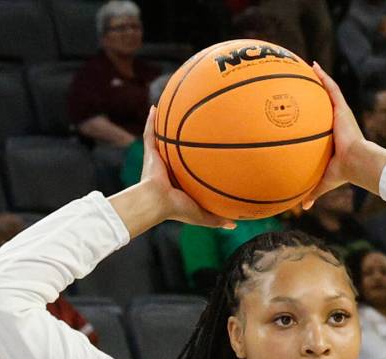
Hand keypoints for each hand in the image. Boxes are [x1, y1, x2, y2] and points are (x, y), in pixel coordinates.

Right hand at [139, 107, 235, 228]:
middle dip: (185, 139)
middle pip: (179, 150)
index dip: (199, 160)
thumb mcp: (202, 215)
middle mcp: (170, 169)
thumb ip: (217, 219)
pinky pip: (149, 134)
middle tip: (198, 126)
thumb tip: (236, 225)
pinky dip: (151, 121)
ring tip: (174, 108)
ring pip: (164, 139)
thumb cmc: (178, 209)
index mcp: (181, 182)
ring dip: (167, 126)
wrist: (157, 202)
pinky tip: (155, 107)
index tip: (212, 151)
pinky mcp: (150, 154)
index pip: (191, 168)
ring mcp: (159, 160)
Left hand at [302, 63, 375, 208]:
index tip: (303, 112)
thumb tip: (301, 209)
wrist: (356, 163)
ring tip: (307, 67)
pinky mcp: (342, 108)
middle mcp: (336, 123)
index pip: (320, 125)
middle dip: (314, 94)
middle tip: (302, 85)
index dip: (312, 118)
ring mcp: (340, 114)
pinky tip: (313, 65)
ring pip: (328, 93)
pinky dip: (323, 77)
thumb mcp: (322, 181)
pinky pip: (331, 88)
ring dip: (319, 80)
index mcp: (332, 138)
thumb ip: (311, 192)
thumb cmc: (342, 173)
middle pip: (324, 105)